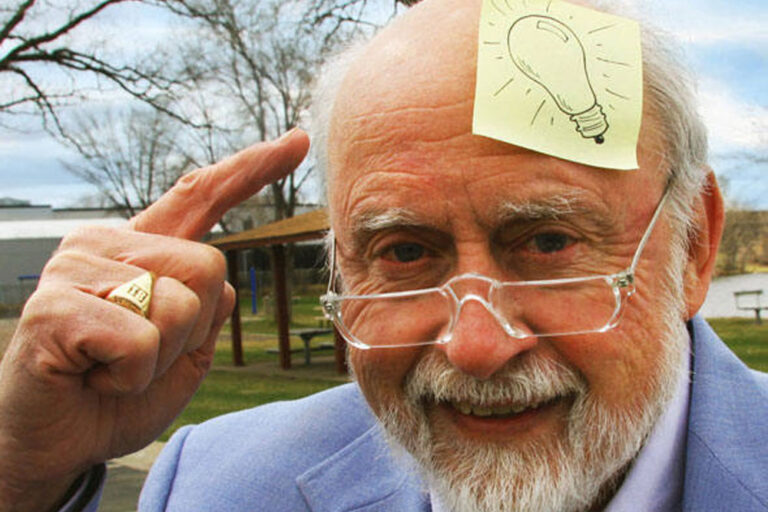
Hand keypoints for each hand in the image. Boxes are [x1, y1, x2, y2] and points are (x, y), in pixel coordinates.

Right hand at [0, 129, 308, 510]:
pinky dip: (131, 376)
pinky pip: (142, 340)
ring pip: (182, 305)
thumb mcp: (184, 349)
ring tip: (113, 367)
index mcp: (142, 249)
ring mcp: (75, 269)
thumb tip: (220, 275)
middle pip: (210, 268)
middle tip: (140, 356)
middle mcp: (106, 243)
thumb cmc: (119, 393)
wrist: (57, 445)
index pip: (202, 196)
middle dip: (193, 331)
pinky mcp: (54, 306)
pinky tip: (94, 376)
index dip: (252, 169)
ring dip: (160, 357)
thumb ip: (204, 304)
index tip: (297, 141)